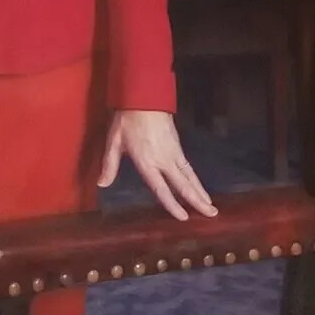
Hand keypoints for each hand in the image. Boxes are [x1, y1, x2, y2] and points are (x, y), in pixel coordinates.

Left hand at [97, 109, 217, 220]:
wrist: (145, 97)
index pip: (161, 188)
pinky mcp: (178, 145)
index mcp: (147, 162)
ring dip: (201, 191)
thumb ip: (109, 164)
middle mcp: (163, 160)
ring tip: (211, 206)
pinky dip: (196, 179)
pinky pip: (189, 166)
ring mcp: (173, 152)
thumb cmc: (127, 120)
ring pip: (190, 176)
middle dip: (197, 201)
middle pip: (183, 184)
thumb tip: (102, 184)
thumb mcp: (114, 141)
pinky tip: (199, 186)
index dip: (172, 204)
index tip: (183, 217)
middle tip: (212, 215)